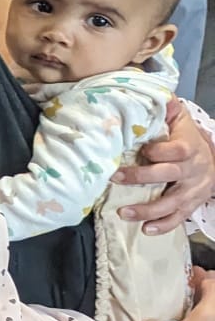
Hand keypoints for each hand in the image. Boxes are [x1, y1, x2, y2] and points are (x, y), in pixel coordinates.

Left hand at [115, 99, 214, 233]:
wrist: (213, 161)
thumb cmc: (186, 138)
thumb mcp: (180, 121)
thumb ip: (166, 108)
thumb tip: (150, 91)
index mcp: (189, 147)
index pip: (177, 149)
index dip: (160, 151)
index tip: (142, 150)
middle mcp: (193, 170)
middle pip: (169, 174)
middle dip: (142, 177)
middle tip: (115, 178)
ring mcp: (193, 190)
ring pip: (173, 202)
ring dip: (148, 209)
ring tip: (124, 213)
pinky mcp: (191, 205)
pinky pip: (179, 218)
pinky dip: (163, 226)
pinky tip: (145, 230)